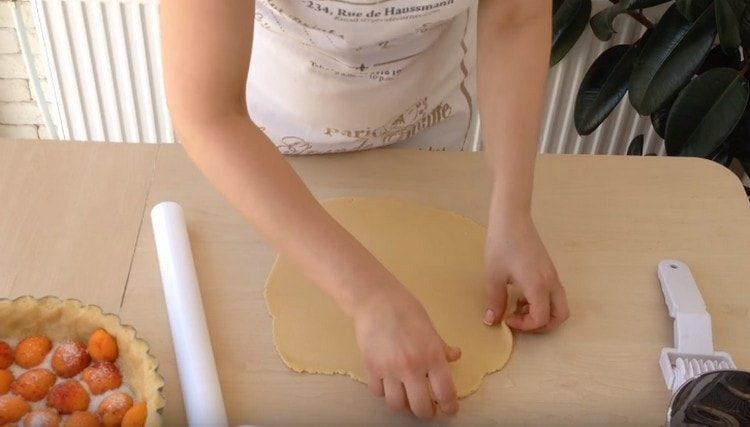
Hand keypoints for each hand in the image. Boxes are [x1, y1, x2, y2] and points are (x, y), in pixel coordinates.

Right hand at [352, 280, 460, 418]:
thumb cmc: (406, 309)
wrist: (376, 300)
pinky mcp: (371, 368)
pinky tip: (389, 385)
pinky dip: (384, 392)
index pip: (445, 393)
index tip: (450, 409)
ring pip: (397, 405)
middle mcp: (412, 367)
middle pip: (421, 408)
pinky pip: (378, 392)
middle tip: (428, 408)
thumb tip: (455, 356)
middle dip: (427, 412)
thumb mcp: (430, 328)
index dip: (450, 406)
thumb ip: (441, 347)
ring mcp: (389, 370)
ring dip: (405, 405)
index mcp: (432, 356)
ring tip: (407, 398)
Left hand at [483, 211, 568, 331]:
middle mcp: (551, 282)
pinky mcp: (549, 269)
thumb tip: (491, 321)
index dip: (524, 325)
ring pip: (559, 305)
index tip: (507, 318)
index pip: (541, 318)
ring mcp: (553, 275)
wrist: (512, 219)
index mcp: (538, 286)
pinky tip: (521, 293)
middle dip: (542, 325)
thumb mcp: (494, 276)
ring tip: (519, 305)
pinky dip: (543, 301)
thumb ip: (495, 301)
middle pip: (560, 316)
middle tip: (520, 319)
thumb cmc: (501, 245)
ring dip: (543, 312)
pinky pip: (554, 293)